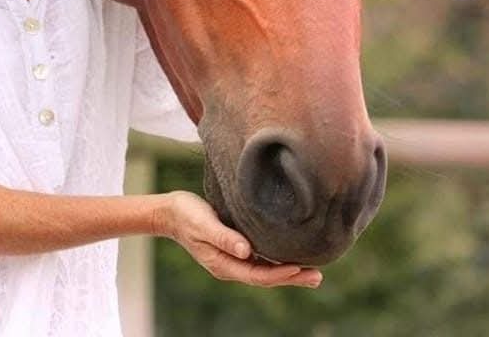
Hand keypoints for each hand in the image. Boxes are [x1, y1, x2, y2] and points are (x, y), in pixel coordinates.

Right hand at [156, 191, 322, 288]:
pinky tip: (289, 255)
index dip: (280, 274)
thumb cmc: (187, 214)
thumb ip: (224, 237)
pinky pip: (259, 259)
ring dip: (288, 271)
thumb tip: (246, 251)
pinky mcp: (234, 247)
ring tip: (311, 271)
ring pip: (265, 269)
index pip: (258, 275)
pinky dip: (276, 260)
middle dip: (292, 277)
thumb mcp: (203, 224)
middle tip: (317, 277)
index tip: (300, 269)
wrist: (171, 211)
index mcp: (224, 264)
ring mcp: (233, 258)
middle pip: (266, 277)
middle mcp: (231, 265)